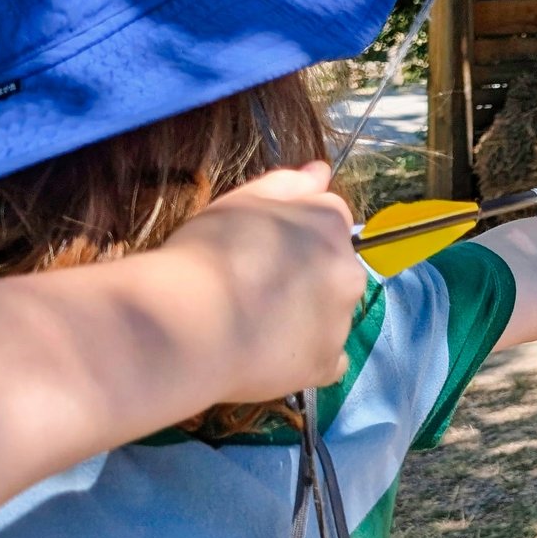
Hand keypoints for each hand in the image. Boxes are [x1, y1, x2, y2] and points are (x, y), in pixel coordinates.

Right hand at [163, 162, 365, 395]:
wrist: (189, 323)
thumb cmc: (208, 253)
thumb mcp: (239, 202)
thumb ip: (285, 184)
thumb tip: (321, 171)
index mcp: (329, 224)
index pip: (329, 217)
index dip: (295, 231)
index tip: (261, 246)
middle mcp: (347, 271)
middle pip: (334, 267)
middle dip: (307, 274)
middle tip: (255, 285)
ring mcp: (339, 322)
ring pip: (330, 313)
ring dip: (306, 316)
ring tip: (254, 323)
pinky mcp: (324, 366)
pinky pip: (328, 360)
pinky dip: (307, 357)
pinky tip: (272, 354)